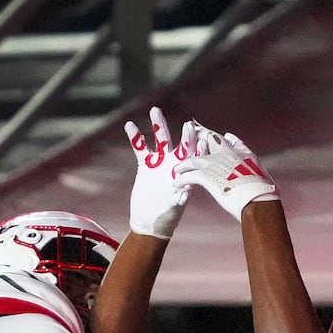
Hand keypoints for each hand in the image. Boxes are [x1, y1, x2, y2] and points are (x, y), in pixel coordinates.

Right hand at [123, 106, 191, 239]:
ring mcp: (160, 163)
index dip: (199, 149)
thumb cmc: (166, 218)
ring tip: (155, 110)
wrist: (149, 222)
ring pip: (160, 140)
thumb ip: (177, 201)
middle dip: (185, 133)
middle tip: (188, 124)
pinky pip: (140, 148)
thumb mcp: (172, 211)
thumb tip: (184, 194)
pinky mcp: (145, 165)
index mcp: (186, 174)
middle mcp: (175, 165)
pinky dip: (135, 137)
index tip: (202, 140)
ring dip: (158, 125)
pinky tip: (130, 125)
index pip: (195, 158)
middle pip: (181, 144)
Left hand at [174, 127, 278, 220]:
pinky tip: (176, 184)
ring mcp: (215, 164)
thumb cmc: (262, 190)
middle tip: (185, 143)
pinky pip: (188, 176)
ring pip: (192, 160)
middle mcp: (225, 154)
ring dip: (182, 166)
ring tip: (176, 170)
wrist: (259, 201)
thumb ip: (244, 152)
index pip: (221, 139)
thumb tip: (235, 142)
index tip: (203, 136)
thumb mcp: (256, 167)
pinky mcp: (206, 177)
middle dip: (193, 141)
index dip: (210, 137)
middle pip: (204, 142)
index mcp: (239, 151)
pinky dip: (181, 180)